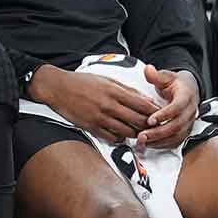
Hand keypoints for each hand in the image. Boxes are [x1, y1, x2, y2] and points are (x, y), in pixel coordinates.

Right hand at [26, 65, 160, 143]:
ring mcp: (100, 118)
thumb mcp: (106, 80)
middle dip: (148, 126)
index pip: (142, 105)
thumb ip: (126, 90)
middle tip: (153, 128)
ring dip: (135, 134)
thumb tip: (144, 99)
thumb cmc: (82, 82)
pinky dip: (120, 138)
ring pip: (127, 132)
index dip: (154, 112)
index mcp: (114, 91)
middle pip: (137, 120)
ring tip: (139, 133)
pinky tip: (122, 135)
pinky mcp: (91, 127)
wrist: (58, 88)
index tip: (160, 116)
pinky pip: (112, 137)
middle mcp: (109, 105)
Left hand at [135, 65, 198, 148]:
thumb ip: (156, 75)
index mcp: (186, 96)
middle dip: (159, 132)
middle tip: (142, 135)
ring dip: (159, 141)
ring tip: (143, 142)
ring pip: (176, 136)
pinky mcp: (185, 131)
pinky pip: (175, 141)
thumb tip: (148, 70)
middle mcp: (190, 111)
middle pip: (177, 125)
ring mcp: (188, 123)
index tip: (150, 120)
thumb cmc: (175, 84)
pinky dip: (162, 145)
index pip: (177, 107)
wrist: (188, 90)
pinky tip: (149, 144)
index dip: (164, 114)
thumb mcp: (166, 76)